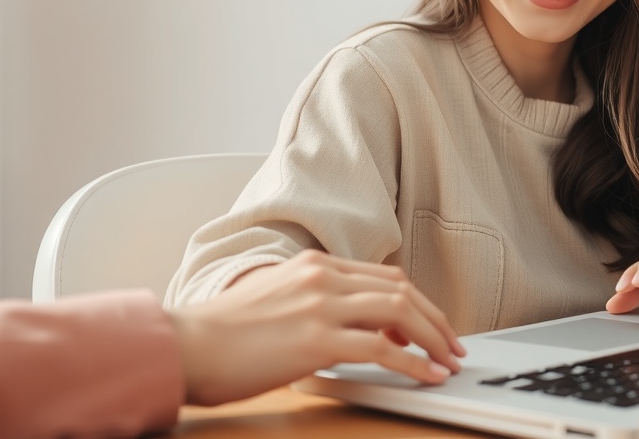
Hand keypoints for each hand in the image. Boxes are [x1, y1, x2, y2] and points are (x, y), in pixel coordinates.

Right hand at [167, 250, 465, 405]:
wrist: (186, 345)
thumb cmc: (221, 333)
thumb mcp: (274, 298)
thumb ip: (314, 302)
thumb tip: (352, 328)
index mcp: (313, 264)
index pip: (384, 276)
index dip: (417, 302)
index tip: (431, 325)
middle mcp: (322, 277)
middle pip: (401, 291)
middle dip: (435, 319)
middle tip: (452, 344)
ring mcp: (322, 306)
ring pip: (401, 313)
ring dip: (433, 339)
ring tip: (447, 360)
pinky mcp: (318, 340)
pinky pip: (383, 348)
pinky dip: (414, 362)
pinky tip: (426, 375)